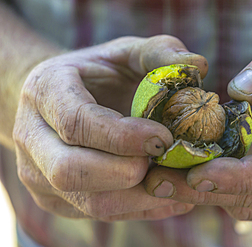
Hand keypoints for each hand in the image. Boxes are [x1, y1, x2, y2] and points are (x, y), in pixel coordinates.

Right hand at [13, 35, 207, 220]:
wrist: (62, 101)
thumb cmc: (99, 75)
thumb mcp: (125, 53)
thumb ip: (159, 53)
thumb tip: (198, 66)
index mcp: (45, 92)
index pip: (75, 122)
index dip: (121, 136)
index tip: (163, 137)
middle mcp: (32, 137)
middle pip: (70, 171)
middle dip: (127, 171)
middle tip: (165, 159)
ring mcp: (39, 174)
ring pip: (88, 202)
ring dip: (139, 196)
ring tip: (175, 179)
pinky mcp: (57, 198)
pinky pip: (101, 213)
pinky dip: (141, 207)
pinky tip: (169, 193)